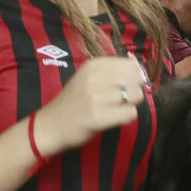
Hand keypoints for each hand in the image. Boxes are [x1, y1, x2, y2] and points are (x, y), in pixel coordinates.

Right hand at [32, 58, 148, 157]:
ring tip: (115, 109)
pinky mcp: (99, 117)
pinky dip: (126, 117)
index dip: (133, 77)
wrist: (51, 125)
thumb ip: (110, 72)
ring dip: (131, 104)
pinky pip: (130, 113)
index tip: (124, 86)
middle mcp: (95, 77)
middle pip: (136, 79)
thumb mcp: (87, 77)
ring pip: (136, 95)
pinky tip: (113, 118)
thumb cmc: (73, 101)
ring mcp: (97, 97)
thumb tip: (139, 69)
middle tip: (120, 100)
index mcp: (94, 65)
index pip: (131, 65)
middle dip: (134, 90)